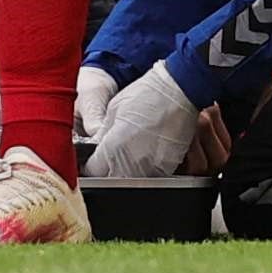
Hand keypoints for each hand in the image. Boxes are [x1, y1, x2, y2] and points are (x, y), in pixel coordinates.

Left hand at [86, 61, 200, 177]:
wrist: (178, 91)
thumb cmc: (146, 94)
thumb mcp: (114, 109)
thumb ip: (103, 133)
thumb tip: (96, 146)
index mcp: (113, 148)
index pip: (94, 171)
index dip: (93, 165)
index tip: (96, 158)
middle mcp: (130, 163)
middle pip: (112, 180)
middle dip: (109, 171)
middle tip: (113, 156)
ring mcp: (151, 167)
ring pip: (132, 181)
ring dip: (128, 172)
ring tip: (133, 152)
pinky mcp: (168, 167)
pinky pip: (152, 176)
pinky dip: (147, 168)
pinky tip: (149, 152)